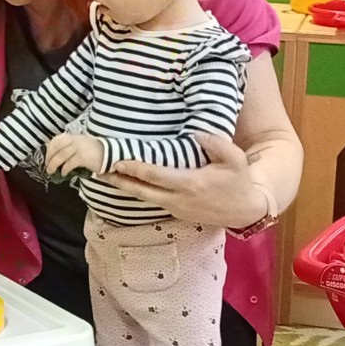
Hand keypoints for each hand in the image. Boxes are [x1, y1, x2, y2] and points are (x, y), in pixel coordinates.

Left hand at [44, 133, 103, 178]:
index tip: (47, 157)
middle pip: (57, 147)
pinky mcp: (83, 157)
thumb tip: (56, 157)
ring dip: (53, 164)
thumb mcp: (81, 145)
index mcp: (74, 136)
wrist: (110, 154)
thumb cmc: (94, 152)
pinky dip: (64, 169)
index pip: (57, 140)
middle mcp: (75, 140)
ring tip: (51, 171)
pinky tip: (63, 173)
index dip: (49, 149)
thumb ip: (70, 147)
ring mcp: (79, 148)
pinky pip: (69, 163)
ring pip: (61, 155)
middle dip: (49, 157)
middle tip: (47, 166)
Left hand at [104, 132, 266, 229]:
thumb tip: (195, 133)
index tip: (118, 161)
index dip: (135, 169)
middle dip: (119, 180)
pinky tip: (126, 182)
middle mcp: (178, 199)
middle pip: (141, 191)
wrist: (245, 210)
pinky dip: (138, 191)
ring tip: (105, 174)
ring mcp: (175, 208)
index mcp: (191, 184)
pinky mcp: (175, 212)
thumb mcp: (235, 159)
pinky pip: (152, 200)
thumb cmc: (239, 181)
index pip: (156, 176)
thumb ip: (216, 143)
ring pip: (144, 197)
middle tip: (98, 170)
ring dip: (124, 186)